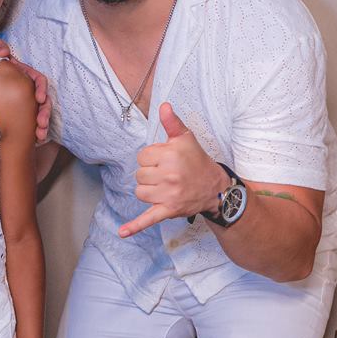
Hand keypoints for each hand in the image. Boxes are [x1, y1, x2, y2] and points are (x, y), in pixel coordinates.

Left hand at [0, 39, 50, 142]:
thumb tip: (3, 52)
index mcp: (23, 74)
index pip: (38, 80)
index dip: (41, 89)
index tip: (40, 99)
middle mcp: (27, 88)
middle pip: (43, 100)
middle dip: (45, 112)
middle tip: (41, 123)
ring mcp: (25, 101)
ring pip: (40, 112)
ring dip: (43, 123)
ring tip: (40, 134)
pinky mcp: (22, 112)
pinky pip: (32, 122)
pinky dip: (36, 130)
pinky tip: (36, 138)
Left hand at [119, 102, 224, 238]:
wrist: (214, 188)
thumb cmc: (197, 161)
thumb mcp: (186, 138)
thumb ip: (172, 122)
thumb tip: (164, 105)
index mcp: (170, 155)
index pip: (142, 157)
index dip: (152, 158)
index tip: (166, 160)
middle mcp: (168, 175)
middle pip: (139, 175)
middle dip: (150, 174)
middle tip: (168, 174)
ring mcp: (168, 194)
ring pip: (140, 192)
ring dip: (148, 190)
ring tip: (165, 187)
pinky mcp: (168, 210)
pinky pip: (148, 219)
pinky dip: (135, 226)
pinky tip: (122, 232)